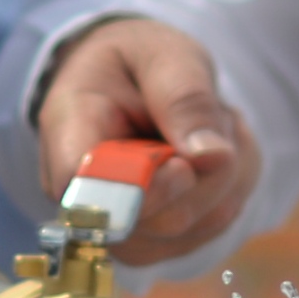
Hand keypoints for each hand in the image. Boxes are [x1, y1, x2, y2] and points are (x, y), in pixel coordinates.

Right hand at [34, 19, 261, 271]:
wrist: (129, 82)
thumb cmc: (138, 63)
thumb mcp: (165, 56)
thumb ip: (185, 98)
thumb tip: (211, 156)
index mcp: (68, 134)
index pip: (91, 196)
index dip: (149, 191)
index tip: (186, 164)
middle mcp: (84, 197)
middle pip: (159, 220)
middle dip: (206, 172)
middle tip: (212, 117)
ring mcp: (118, 227)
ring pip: (194, 227)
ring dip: (224, 175)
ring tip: (209, 128)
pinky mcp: (153, 242)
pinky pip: (213, 228)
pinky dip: (230, 188)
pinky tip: (211, 153)